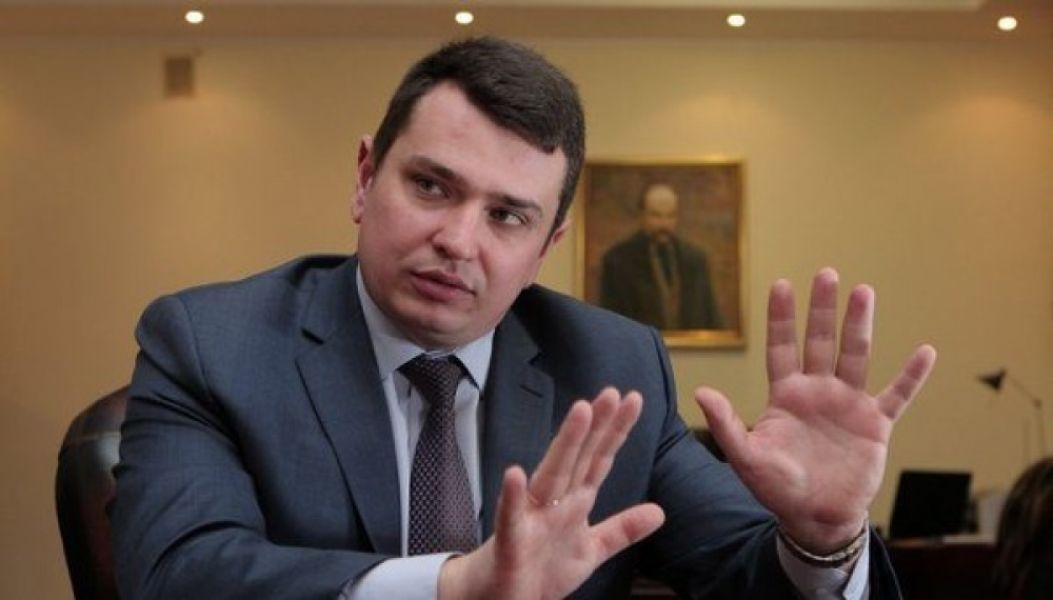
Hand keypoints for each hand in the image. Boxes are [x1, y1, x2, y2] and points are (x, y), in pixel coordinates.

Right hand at [439, 388, 665, 598]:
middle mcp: (553, 501)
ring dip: (565, 444)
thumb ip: (622, 529)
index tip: (633, 400)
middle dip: (595, 426)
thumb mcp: (591, 550)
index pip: (599, 460)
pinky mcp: (510, 541)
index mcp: (573, 502)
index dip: (616, 431)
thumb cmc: (540, 570)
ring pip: (550, 475)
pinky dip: (512, 496)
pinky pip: (510, 517)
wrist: (501, 599)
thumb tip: (659, 511)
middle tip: (612, 393)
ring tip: (580, 413)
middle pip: (578, 458)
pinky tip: (515, 474)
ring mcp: (530, 518)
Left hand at [696, 268, 935, 552]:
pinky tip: (926, 351)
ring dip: (860, 325)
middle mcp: (817, 391)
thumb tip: (701, 391)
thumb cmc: (777, 488)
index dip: (781, 317)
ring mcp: (848, 404)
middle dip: (822, 309)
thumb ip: (727, 424)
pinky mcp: (875, 425)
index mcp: (785, 395)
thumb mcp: (747, 458)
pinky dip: (911, 376)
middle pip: (820, 341)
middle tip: (826, 274)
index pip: (781, 347)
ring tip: (864, 291)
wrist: (815, 518)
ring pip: (855, 356)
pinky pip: (897, 395)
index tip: (781, 284)